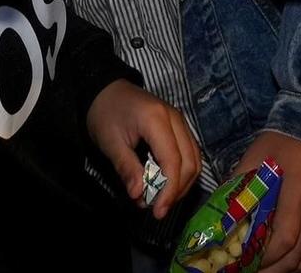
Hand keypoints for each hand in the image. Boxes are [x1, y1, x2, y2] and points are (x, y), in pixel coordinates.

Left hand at [86, 79, 199, 219]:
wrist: (106, 90)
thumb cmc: (105, 114)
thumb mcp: (110, 142)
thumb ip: (126, 167)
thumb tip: (139, 195)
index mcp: (157, 120)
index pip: (173, 160)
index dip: (169, 189)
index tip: (158, 211)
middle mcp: (176, 119)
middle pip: (190, 161)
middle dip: (177, 190)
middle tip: (158, 209)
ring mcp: (180, 121)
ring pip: (194, 158)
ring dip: (182, 183)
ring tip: (162, 200)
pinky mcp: (179, 126)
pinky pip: (190, 153)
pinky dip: (182, 172)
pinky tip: (166, 185)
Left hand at [239, 131, 300, 272]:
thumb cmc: (281, 142)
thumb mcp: (254, 158)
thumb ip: (237, 188)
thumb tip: (218, 215)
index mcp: (298, 192)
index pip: (285, 239)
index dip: (266, 258)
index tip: (247, 263)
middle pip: (298, 255)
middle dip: (274, 270)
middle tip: (252, 271)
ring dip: (289, 268)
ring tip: (269, 269)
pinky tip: (290, 259)